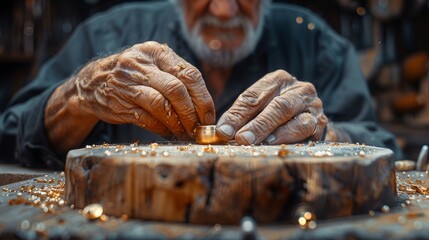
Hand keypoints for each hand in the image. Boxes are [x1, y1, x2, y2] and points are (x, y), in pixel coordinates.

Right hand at [67, 41, 214, 139]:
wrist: (93, 82)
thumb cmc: (134, 76)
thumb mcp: (154, 66)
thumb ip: (178, 78)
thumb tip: (205, 108)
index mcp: (157, 52)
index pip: (189, 74)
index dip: (203, 98)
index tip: (209, 117)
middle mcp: (141, 64)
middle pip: (177, 89)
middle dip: (192, 113)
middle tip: (199, 129)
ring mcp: (128, 83)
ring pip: (162, 104)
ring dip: (178, 123)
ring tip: (186, 133)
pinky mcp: (119, 102)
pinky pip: (147, 118)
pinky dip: (162, 129)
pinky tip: (169, 133)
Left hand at [216, 70, 327, 144]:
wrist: (308, 118)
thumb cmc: (275, 112)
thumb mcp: (258, 107)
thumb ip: (241, 116)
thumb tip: (222, 132)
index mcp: (279, 80)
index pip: (254, 96)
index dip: (237, 114)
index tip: (223, 131)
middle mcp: (299, 89)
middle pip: (276, 106)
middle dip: (256, 125)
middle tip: (240, 139)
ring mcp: (313, 106)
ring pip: (294, 119)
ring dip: (272, 132)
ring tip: (256, 143)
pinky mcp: (321, 123)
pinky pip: (306, 130)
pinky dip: (288, 138)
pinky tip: (274, 144)